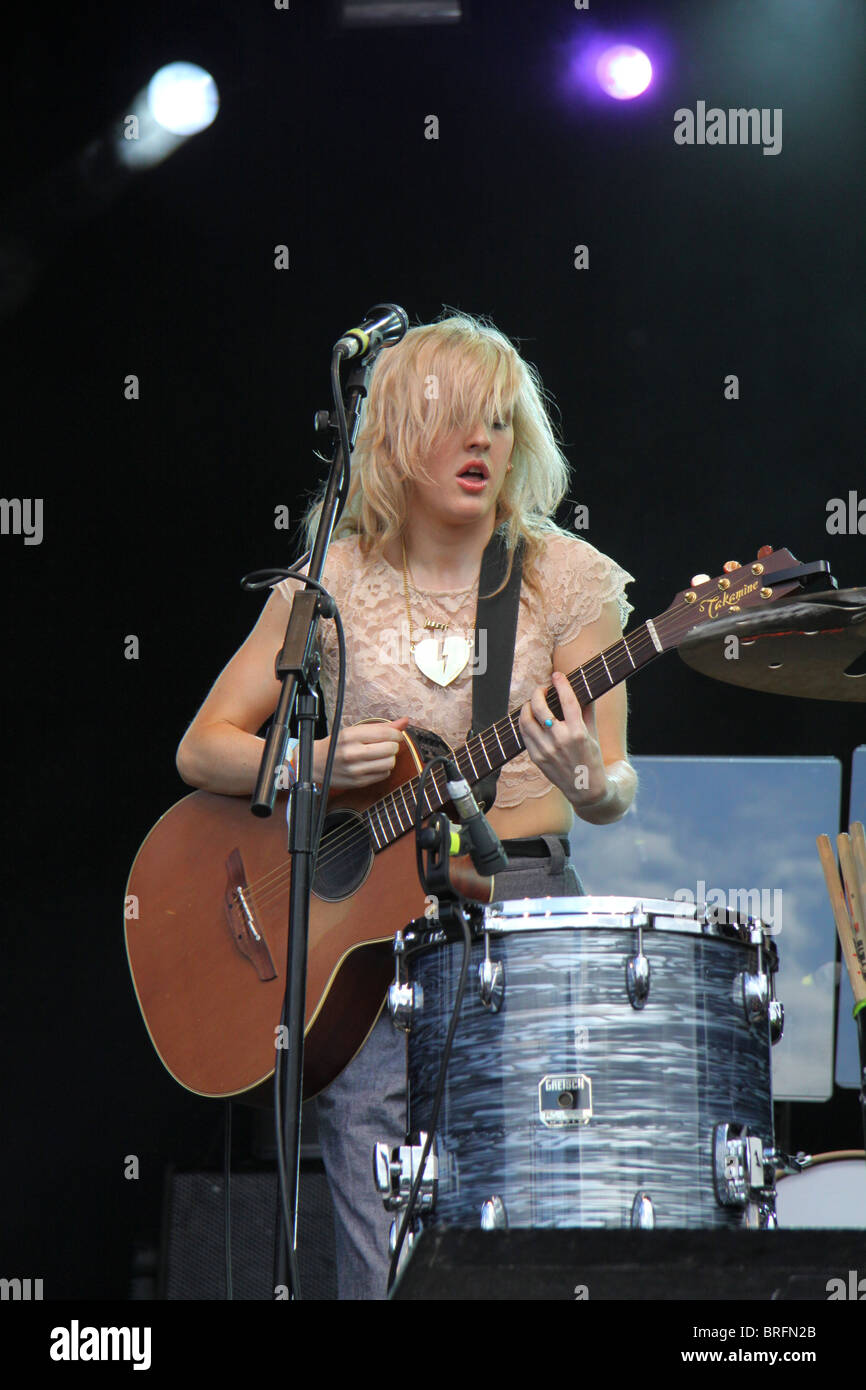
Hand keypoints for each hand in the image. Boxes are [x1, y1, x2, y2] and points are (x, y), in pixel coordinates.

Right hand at [315, 716, 409, 788]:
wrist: (315, 763)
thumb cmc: (337, 745)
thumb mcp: (355, 730)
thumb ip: (381, 726)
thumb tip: (405, 721)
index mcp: (351, 735)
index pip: (387, 733)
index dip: (396, 734)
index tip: (394, 735)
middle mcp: (353, 752)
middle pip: (391, 749)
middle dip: (392, 746)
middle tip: (385, 745)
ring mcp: (355, 769)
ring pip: (390, 763)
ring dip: (389, 758)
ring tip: (380, 756)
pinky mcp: (358, 782)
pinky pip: (384, 775)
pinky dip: (383, 769)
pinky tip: (374, 765)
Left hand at [518, 671, 609, 807]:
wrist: (586, 789)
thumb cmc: (591, 758)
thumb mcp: (593, 734)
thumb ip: (587, 710)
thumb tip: (584, 687)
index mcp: (579, 733)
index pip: (568, 701)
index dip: (561, 684)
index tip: (557, 675)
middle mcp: (560, 741)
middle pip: (540, 707)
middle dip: (538, 693)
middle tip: (542, 689)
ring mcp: (546, 750)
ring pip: (526, 720)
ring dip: (527, 706)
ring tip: (533, 703)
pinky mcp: (536, 758)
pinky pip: (524, 734)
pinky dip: (525, 722)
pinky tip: (531, 718)